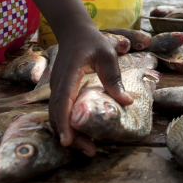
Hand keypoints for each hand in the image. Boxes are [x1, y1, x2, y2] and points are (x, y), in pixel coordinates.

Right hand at [48, 26, 132, 155]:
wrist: (74, 31)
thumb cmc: (92, 42)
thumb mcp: (107, 56)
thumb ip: (114, 78)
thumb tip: (127, 102)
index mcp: (69, 73)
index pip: (62, 100)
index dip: (64, 121)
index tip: (68, 140)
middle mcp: (58, 83)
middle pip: (57, 114)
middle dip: (69, 135)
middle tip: (89, 150)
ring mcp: (56, 88)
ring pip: (55, 116)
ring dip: (68, 133)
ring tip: (87, 148)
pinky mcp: (58, 92)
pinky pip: (58, 112)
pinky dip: (66, 125)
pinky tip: (80, 135)